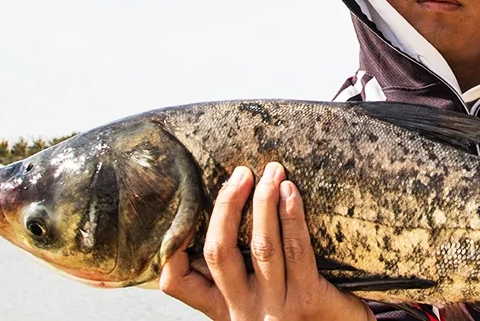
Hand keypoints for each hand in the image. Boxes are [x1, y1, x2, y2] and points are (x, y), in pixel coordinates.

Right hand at [160, 162, 374, 320]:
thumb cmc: (296, 313)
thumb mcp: (258, 301)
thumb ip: (239, 272)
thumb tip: (221, 213)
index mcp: (224, 308)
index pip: (179, 282)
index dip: (173, 247)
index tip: (185, 210)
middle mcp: (243, 311)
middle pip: (218, 252)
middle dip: (227, 206)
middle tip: (241, 173)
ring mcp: (275, 308)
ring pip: (260, 246)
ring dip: (263, 202)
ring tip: (272, 172)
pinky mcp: (307, 301)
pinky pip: (296, 250)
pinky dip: (292, 215)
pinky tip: (291, 192)